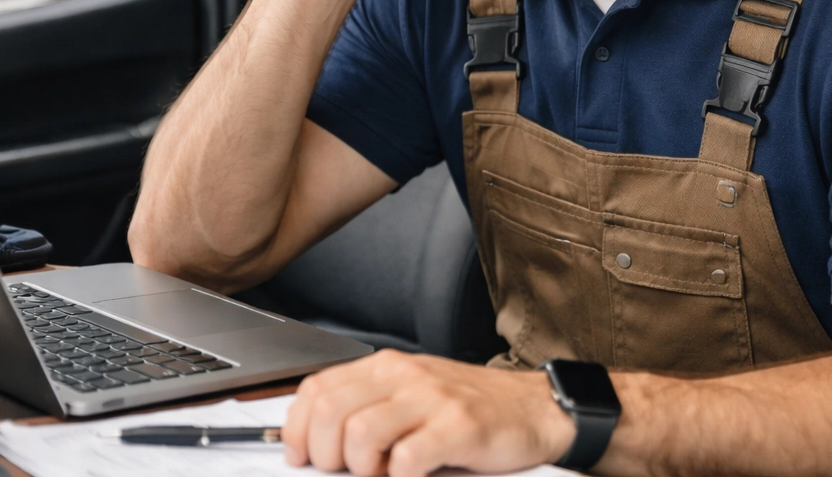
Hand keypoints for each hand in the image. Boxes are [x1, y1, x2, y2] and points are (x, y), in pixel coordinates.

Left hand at [283, 350, 575, 476]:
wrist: (535, 408)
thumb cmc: (472, 408)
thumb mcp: (414, 395)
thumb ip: (371, 406)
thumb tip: (315, 440)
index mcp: (388, 366)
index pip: (318, 386)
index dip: (296, 427)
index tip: (298, 455)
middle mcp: (406, 375)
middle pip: (331, 411)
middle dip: (324, 453)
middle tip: (343, 472)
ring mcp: (432, 399)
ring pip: (361, 433)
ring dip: (361, 468)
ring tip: (380, 474)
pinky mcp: (458, 427)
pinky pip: (407, 459)